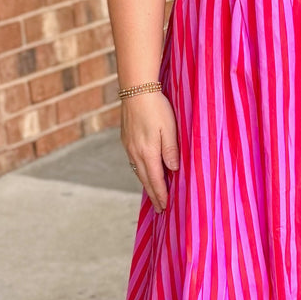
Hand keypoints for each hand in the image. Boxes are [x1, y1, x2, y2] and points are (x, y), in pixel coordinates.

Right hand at [120, 91, 178, 212]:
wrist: (136, 90)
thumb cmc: (156, 107)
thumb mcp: (169, 128)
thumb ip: (171, 150)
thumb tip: (174, 170)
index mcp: (148, 152)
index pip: (156, 180)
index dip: (161, 195)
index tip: (165, 208)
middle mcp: (135, 152)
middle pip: (145, 180)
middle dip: (153, 195)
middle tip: (159, 209)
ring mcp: (129, 146)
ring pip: (138, 171)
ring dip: (147, 184)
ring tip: (154, 194)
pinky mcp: (126, 140)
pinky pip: (134, 162)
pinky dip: (141, 172)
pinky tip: (145, 172)